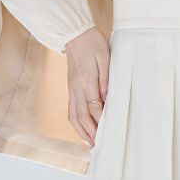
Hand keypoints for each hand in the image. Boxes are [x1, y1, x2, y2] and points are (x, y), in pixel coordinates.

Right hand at [64, 26, 109, 146]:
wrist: (75, 34)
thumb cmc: (92, 44)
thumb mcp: (104, 57)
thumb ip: (106, 79)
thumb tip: (107, 99)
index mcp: (86, 81)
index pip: (94, 107)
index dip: (101, 121)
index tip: (109, 132)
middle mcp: (76, 88)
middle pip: (82, 116)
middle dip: (91, 132)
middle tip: (100, 145)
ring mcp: (71, 89)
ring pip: (74, 115)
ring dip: (82, 130)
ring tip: (90, 142)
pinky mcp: (70, 88)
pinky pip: (71, 109)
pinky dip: (76, 122)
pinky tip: (82, 127)